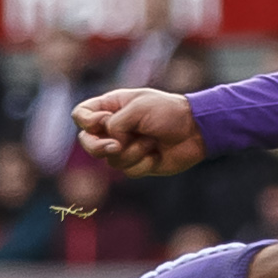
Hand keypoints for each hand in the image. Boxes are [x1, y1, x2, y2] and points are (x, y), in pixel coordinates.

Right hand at [76, 88, 207, 177]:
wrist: (196, 131)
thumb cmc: (168, 112)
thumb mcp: (137, 109)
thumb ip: (115, 124)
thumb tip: (111, 144)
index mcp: (111, 107)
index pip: (81, 115)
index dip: (87, 121)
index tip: (103, 121)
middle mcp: (114, 128)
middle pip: (87, 142)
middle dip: (99, 147)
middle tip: (116, 146)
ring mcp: (125, 146)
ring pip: (110, 159)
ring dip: (132, 152)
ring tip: (151, 142)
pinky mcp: (138, 163)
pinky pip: (128, 170)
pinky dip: (143, 163)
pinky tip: (156, 155)